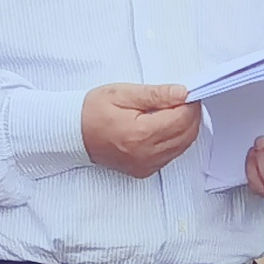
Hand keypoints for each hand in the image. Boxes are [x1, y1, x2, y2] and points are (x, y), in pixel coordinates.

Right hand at [82, 82, 203, 176]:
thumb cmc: (92, 111)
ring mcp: (145, 166)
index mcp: (140, 134)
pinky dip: (175, 140)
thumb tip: (182, 93)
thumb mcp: (123, 93)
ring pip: (182, 147)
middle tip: (184, 99)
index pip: (181, 119)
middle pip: (187, 135)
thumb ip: (156, 94)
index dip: (190, 104)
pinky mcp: (143, 171)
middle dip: (191, 115)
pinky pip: (170, 156)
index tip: (188, 92)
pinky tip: (164, 127)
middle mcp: (145, 154)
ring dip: (185, 128)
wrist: (72, 133)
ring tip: (173, 111)